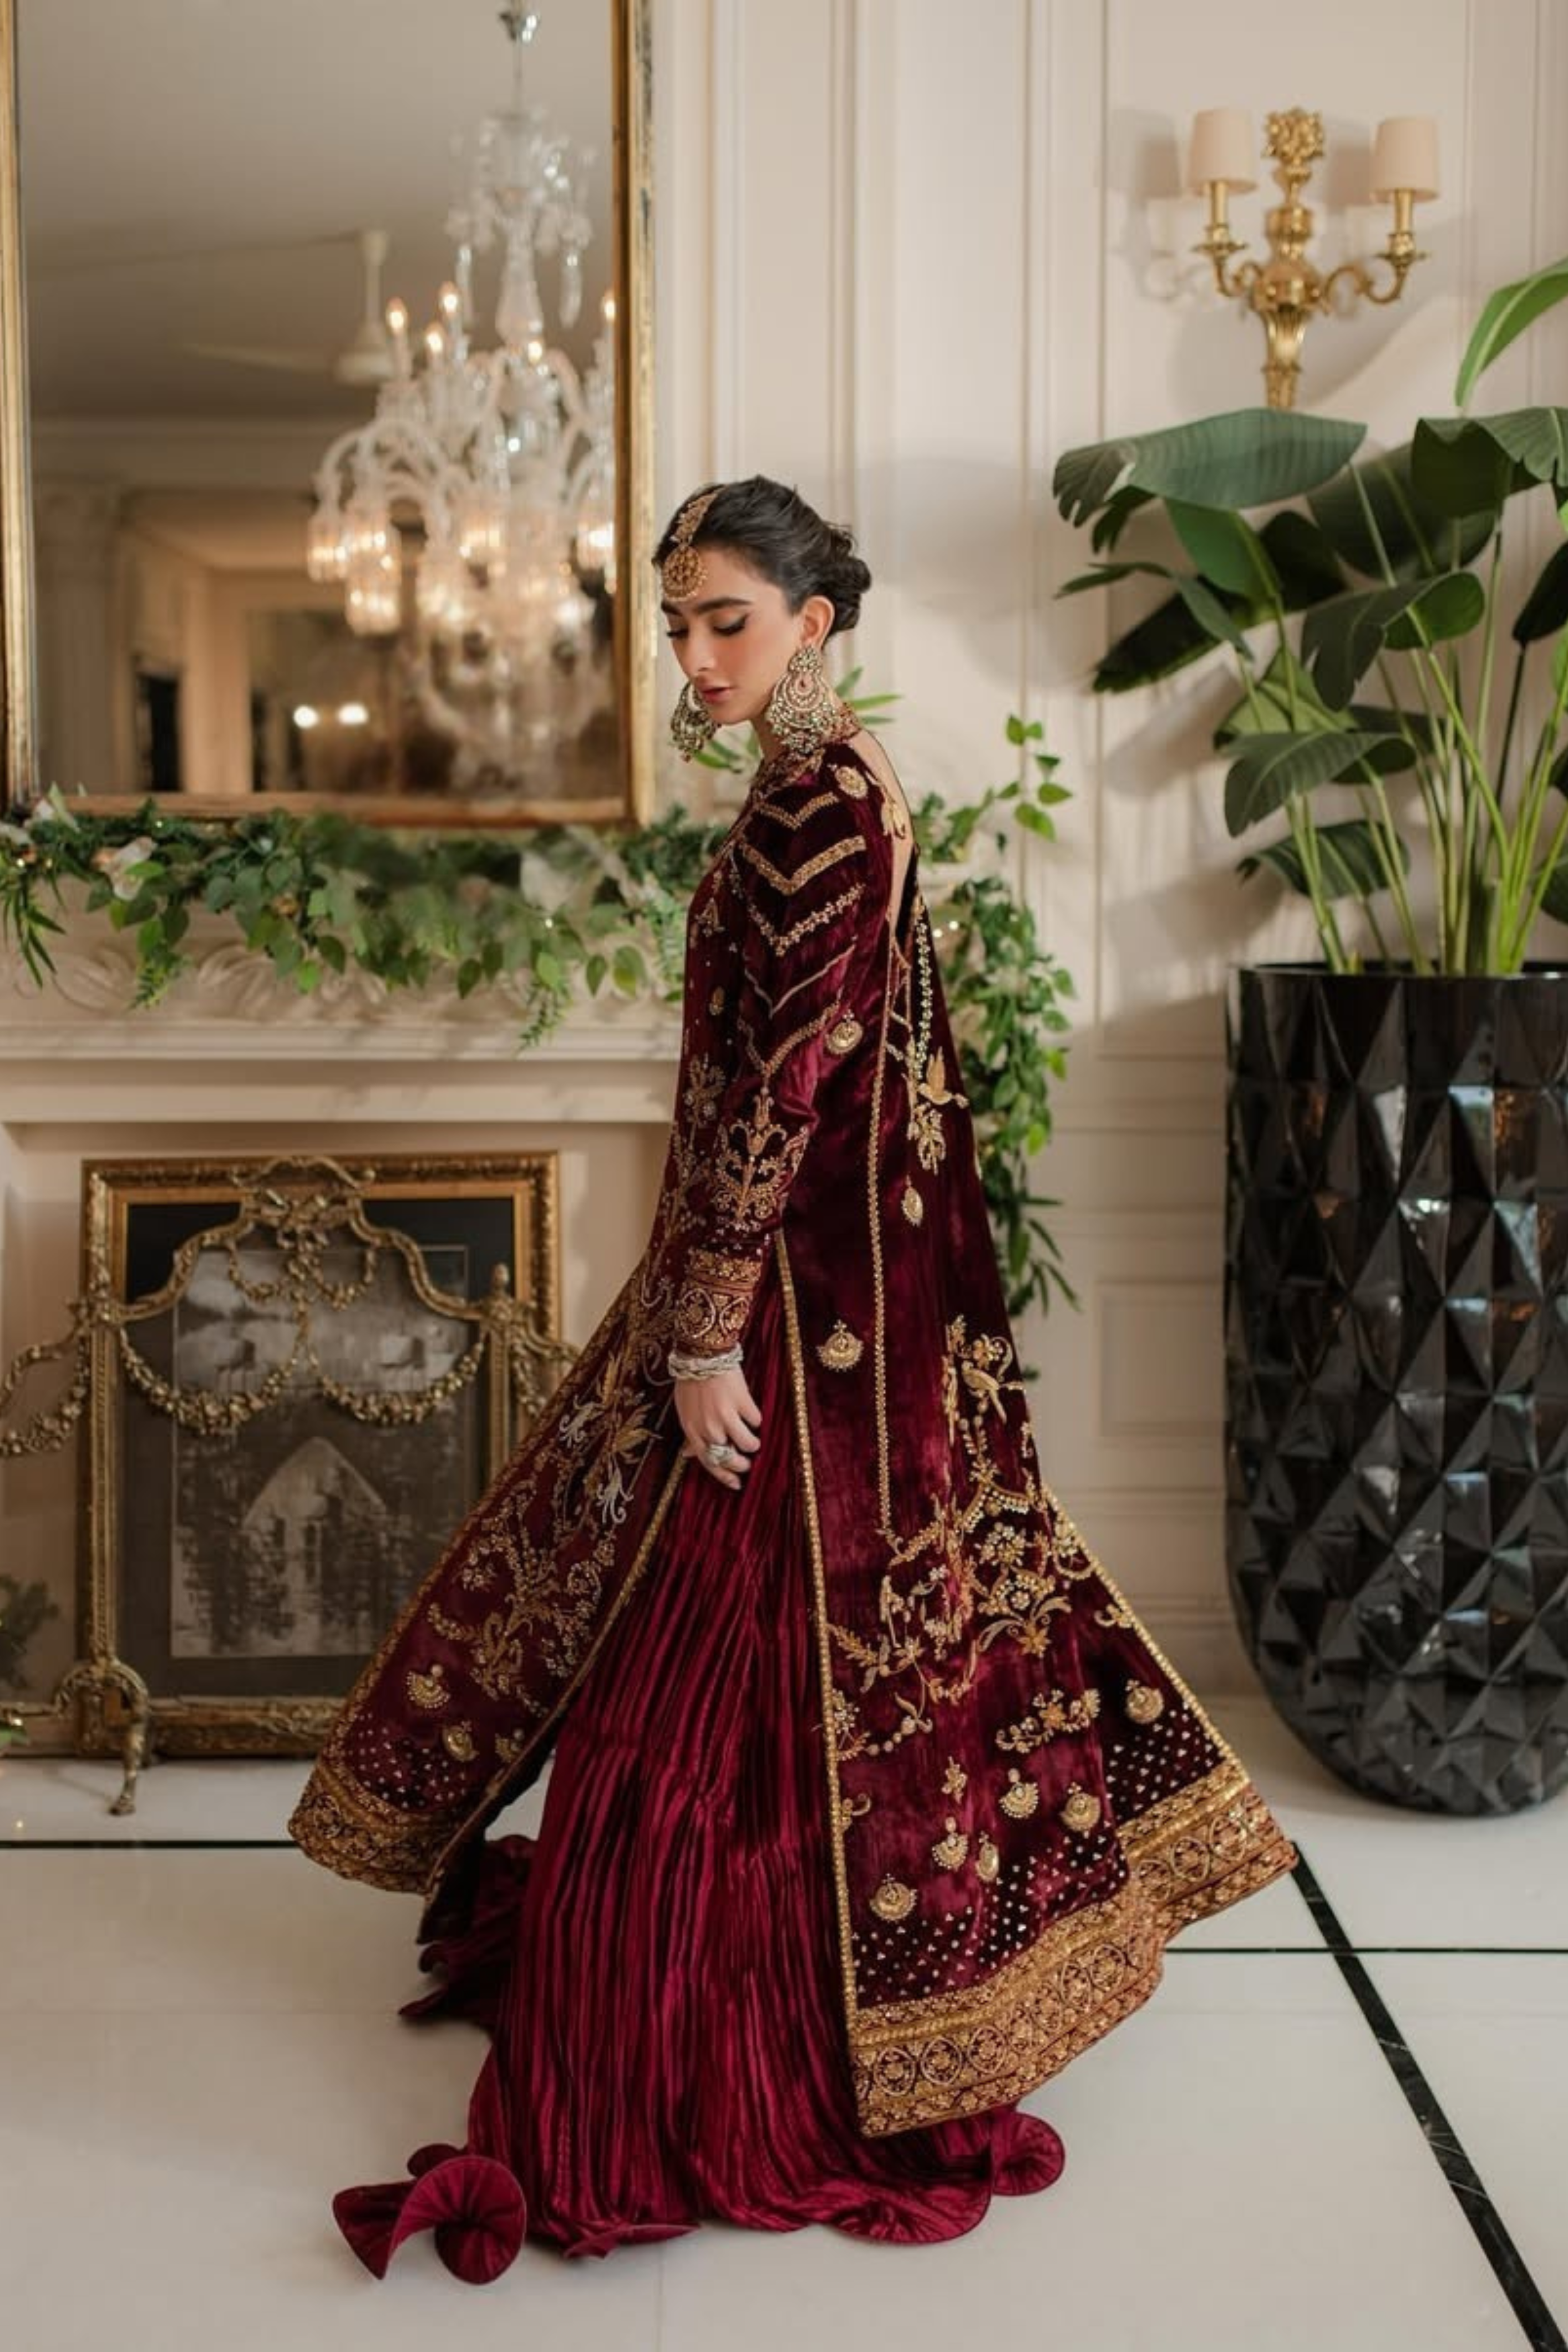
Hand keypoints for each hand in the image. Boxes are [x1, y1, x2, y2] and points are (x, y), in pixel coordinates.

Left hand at [675, 1366, 762, 1490]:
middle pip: (730, 1457)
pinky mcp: (741, 1402)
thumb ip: (690, 1434)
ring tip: (753, 1437)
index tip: (736, 1483)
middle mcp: (708, 1427)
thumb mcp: (684, 1411)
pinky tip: (751, 1413)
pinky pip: (755, 1420)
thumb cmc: (691, 1382)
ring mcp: (725, 1415)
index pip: (709, 1462)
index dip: (724, 1476)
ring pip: (747, 1443)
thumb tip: (688, 1454)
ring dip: (752, 1443)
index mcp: (692, 1430)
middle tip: (748, 1462)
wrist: (702, 1355)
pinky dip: (756, 1419)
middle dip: (742, 1464)